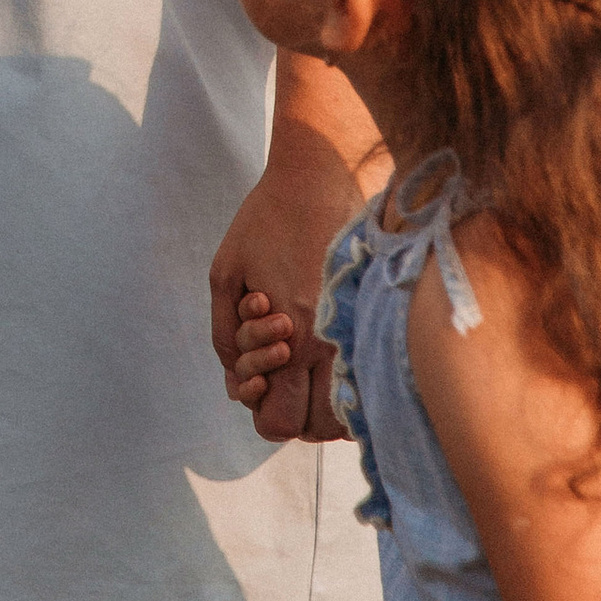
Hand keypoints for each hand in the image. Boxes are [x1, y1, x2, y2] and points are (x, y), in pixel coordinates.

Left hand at [211, 133, 365, 442]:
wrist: (319, 173)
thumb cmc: (266, 219)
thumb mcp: (226, 272)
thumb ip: (224, 334)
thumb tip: (236, 380)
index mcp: (293, 336)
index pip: (283, 421)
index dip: (264, 414)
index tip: (261, 388)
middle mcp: (332, 342)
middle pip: (318, 428)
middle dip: (295, 413)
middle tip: (282, 379)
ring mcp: (360, 328)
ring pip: (349, 409)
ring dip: (323, 400)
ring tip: (305, 366)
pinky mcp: (375, 311)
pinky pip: (367, 371)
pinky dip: (347, 377)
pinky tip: (327, 348)